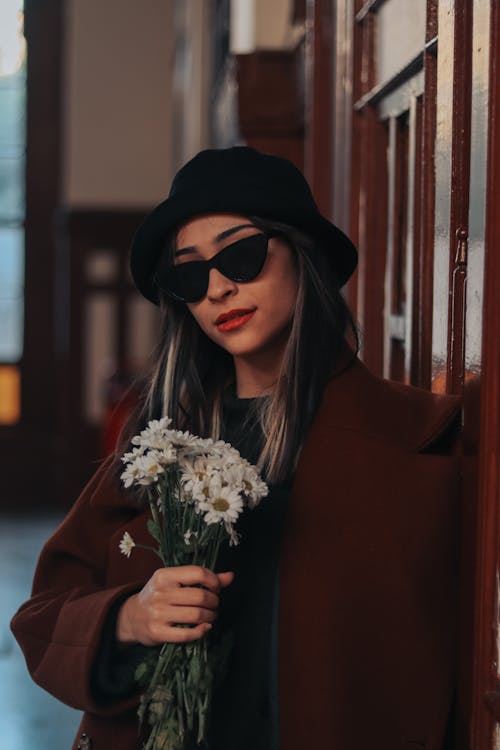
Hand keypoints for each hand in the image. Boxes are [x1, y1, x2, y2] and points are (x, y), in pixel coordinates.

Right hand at [116, 566, 233, 645]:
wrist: (133, 616)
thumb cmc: (160, 595)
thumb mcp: (175, 581)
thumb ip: (202, 578)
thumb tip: (230, 576)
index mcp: (164, 575)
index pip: (198, 573)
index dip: (214, 581)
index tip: (216, 588)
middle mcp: (160, 593)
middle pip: (200, 596)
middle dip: (214, 602)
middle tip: (214, 605)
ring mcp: (157, 613)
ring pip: (196, 615)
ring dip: (210, 617)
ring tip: (210, 616)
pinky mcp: (157, 632)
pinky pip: (187, 635)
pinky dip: (201, 632)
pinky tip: (204, 628)